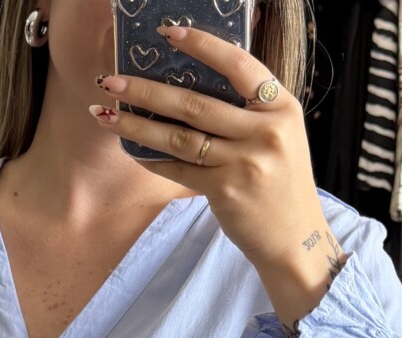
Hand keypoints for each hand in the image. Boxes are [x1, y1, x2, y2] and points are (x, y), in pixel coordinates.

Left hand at [91, 22, 344, 307]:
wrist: (296, 239)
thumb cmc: (282, 185)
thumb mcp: (279, 137)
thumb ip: (249, 112)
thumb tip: (192, 86)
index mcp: (281, 107)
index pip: (238, 66)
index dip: (202, 46)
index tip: (167, 33)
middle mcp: (265, 131)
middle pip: (196, 103)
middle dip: (147, 90)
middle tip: (112, 81)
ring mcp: (245, 163)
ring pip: (180, 137)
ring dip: (137, 125)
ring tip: (105, 114)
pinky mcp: (226, 191)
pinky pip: (180, 169)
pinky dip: (153, 160)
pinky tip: (132, 150)